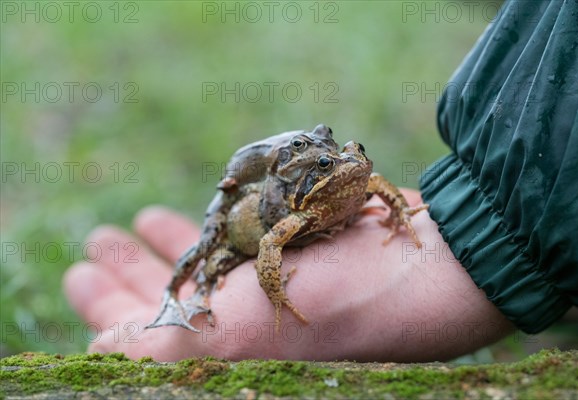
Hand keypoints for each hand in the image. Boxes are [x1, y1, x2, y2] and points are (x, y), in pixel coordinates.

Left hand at [63, 189, 513, 361]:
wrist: (441, 262)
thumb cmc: (352, 305)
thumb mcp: (248, 335)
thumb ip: (167, 347)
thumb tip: (98, 350)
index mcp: (236, 347)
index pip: (153, 330)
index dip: (109, 306)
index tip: (77, 275)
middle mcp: (255, 316)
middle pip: (175, 293)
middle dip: (129, 272)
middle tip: (95, 247)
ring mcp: (281, 276)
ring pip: (205, 258)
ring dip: (164, 242)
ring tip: (128, 225)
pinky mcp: (304, 241)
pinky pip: (243, 227)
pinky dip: (213, 215)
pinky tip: (193, 206)